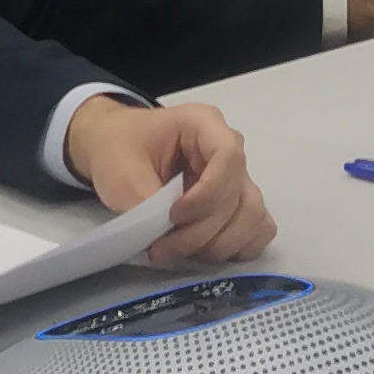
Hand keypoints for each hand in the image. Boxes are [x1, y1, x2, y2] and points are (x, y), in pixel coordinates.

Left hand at [65, 95, 273, 264]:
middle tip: (162, 248)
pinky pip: (257, 228)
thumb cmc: (120, 147)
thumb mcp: (121, 172)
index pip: (228, 158)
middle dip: (202, 232)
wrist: (116, 148)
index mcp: (204, 124)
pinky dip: (237, 246)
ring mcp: (236, 177)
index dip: (206, 195)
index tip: (173, 216)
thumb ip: (147, 205)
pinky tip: (205, 250)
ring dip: (219, 244)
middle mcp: (229, 148)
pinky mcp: (236, 203)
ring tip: (179, 250)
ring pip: (252, 216)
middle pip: (240, 196)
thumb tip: (165, 238)